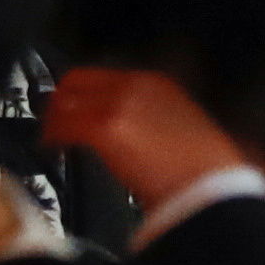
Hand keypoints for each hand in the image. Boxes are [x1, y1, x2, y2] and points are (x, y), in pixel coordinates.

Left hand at [40, 64, 253, 208]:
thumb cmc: (207, 173)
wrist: (212, 188)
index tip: (79, 107)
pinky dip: (53, 135)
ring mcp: (118, 104)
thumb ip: (160, 124)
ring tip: (52, 138)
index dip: (85, 93)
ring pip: (67, 100)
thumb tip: (144, 138)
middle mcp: (136, 86)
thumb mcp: (187, 133)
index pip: (107, 76)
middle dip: (62, 100)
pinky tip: (52, 147)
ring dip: (54, 118)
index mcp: (159, 84)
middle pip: (79, 80)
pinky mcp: (105, 127)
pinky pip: (65, 124)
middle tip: (55, 121)